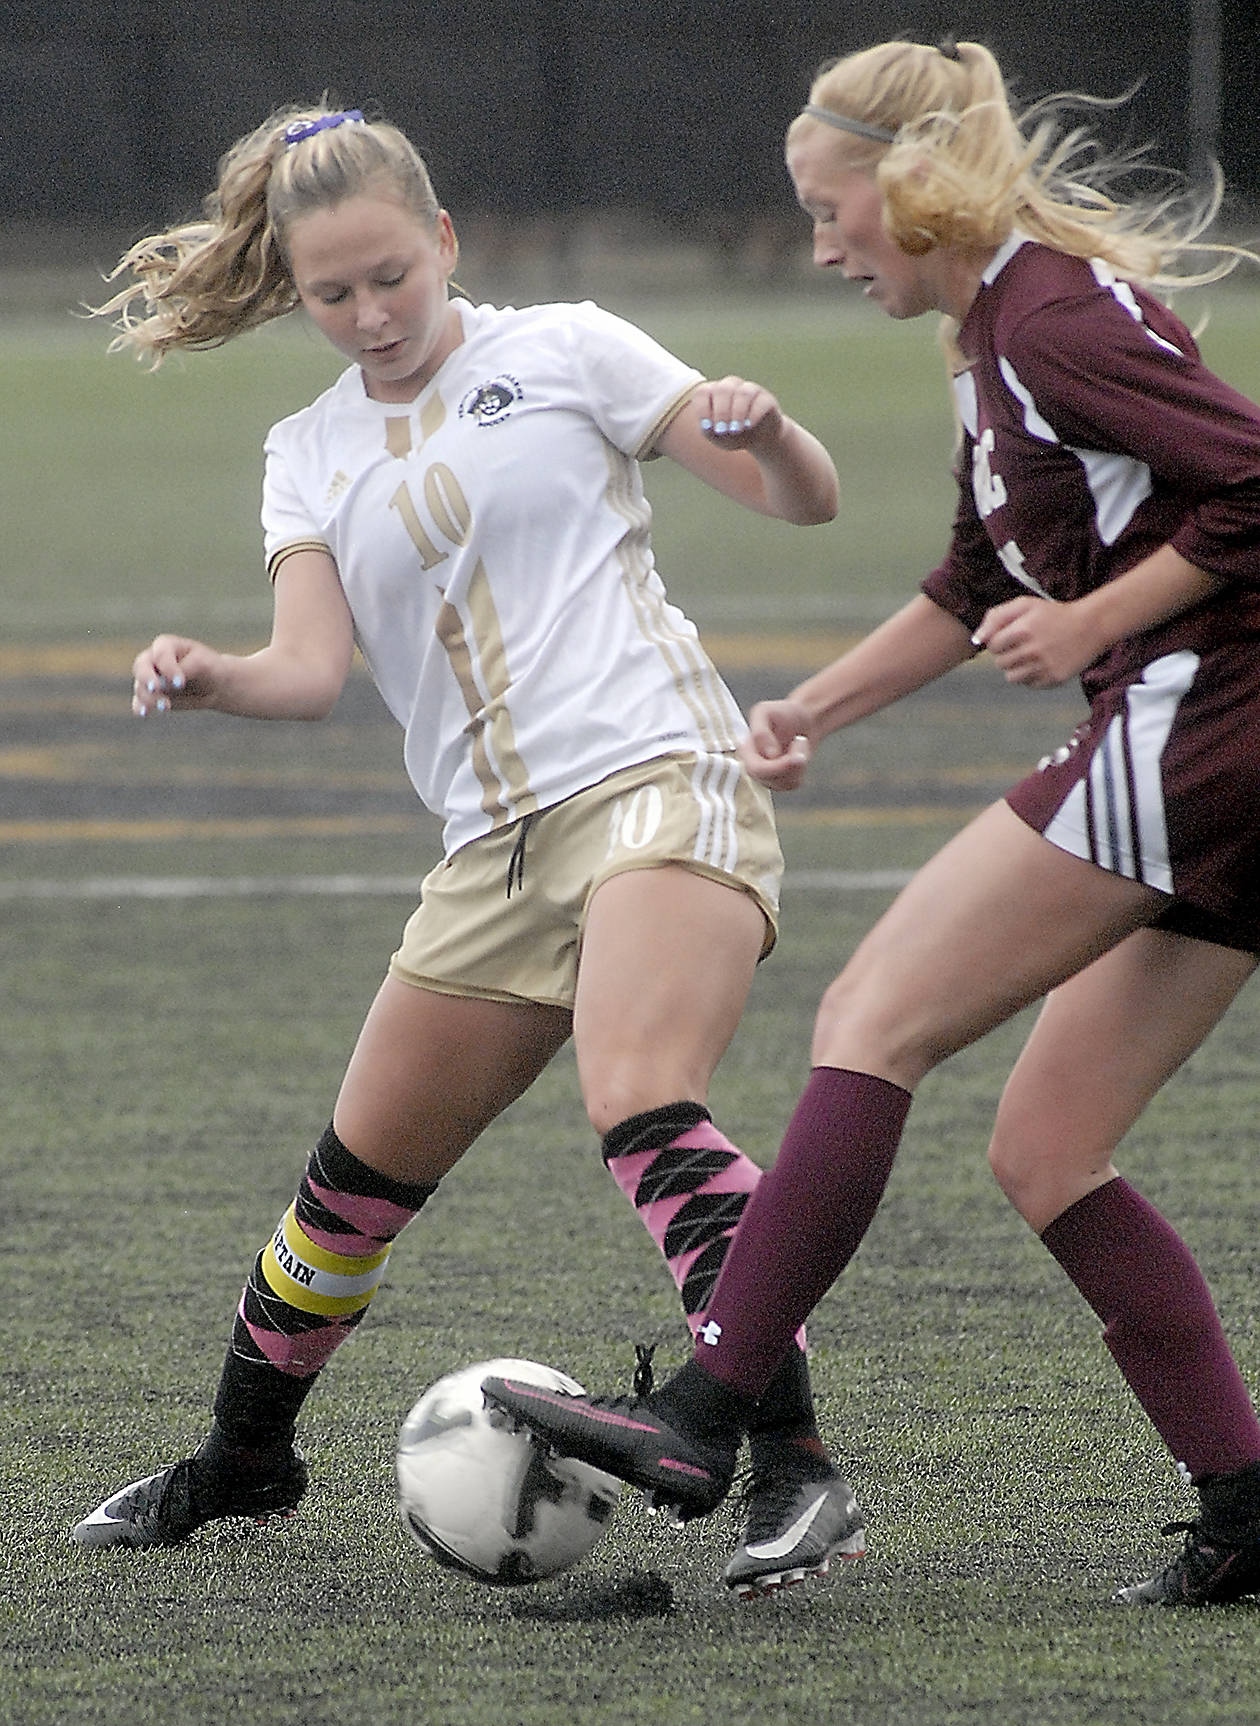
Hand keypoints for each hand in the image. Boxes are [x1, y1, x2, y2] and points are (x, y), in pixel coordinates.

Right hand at [131, 634, 221, 715]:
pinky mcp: (150, 696)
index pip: (161, 655)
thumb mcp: (203, 664)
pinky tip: (144, 713)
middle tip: (157, 688)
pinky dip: (140, 707)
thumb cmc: (210, 668)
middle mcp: (152, 659)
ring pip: (140, 686)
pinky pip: (139, 702)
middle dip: (147, 678)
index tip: (180, 683)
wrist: (215, 686)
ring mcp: (149, 678)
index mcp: (166, 645)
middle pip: (141, 667)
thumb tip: (167, 683)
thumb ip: (184, 669)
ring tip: (166, 707)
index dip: (168, 668)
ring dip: (150, 697)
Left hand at [693, 376, 784, 451]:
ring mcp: (750, 390)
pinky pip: (760, 402)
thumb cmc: (732, 435)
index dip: (703, 409)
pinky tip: (749, 426)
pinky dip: (753, 415)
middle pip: (723, 389)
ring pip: (743, 392)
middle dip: (721, 412)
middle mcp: (732, 386)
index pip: (703, 392)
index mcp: (714, 392)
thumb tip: (709, 425)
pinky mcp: (767, 399)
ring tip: (735, 430)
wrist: (759, 439)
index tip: (707, 427)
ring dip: (737, 413)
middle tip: (722, 430)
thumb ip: (709, 431)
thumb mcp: (717, 437)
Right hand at [739, 698, 813, 789]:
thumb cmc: (782, 713)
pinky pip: (792, 784)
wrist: (801, 719)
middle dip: (789, 764)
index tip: (797, 741)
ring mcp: (766, 776)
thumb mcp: (765, 711)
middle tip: (802, 741)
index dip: (776, 763)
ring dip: (798, 763)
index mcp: (745, 750)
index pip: (755, 768)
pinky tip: (799, 754)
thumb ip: (760, 732)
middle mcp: (752, 765)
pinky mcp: (781, 782)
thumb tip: (769, 755)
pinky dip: (801, 768)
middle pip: (767, 778)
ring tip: (800, 741)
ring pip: (782, 783)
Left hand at [971, 596, 1099, 687]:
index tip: (1010, 636)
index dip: (998, 641)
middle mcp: (1033, 650)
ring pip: (1011, 678)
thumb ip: (996, 617)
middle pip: (1000, 663)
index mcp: (1023, 629)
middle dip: (1006, 655)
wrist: (1090, 626)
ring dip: (1016, 668)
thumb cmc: (1053, 614)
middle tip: (1021, 646)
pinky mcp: (1054, 679)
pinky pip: (1029, 684)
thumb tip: (977, 639)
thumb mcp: (1025, 605)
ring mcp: (1044, 667)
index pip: (993, 646)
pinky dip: (1031, 676)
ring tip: (1029, 656)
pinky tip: (1042, 663)